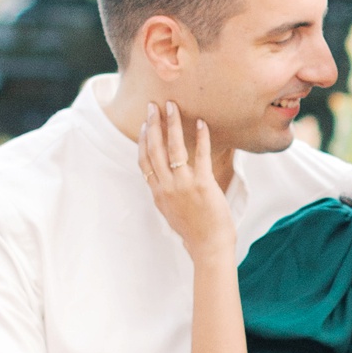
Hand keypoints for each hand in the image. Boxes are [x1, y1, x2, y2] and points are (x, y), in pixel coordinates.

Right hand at [137, 100, 234, 264]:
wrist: (208, 247)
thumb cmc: (192, 231)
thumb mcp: (169, 212)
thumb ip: (164, 193)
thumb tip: (162, 179)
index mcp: (157, 193)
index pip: (144, 160)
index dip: (143, 140)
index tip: (144, 124)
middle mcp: (166, 186)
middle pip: (154, 149)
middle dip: (153, 124)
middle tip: (153, 105)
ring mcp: (183, 185)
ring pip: (173, 147)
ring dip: (171, 123)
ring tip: (172, 106)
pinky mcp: (203, 184)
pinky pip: (200, 155)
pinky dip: (201, 137)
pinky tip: (202, 122)